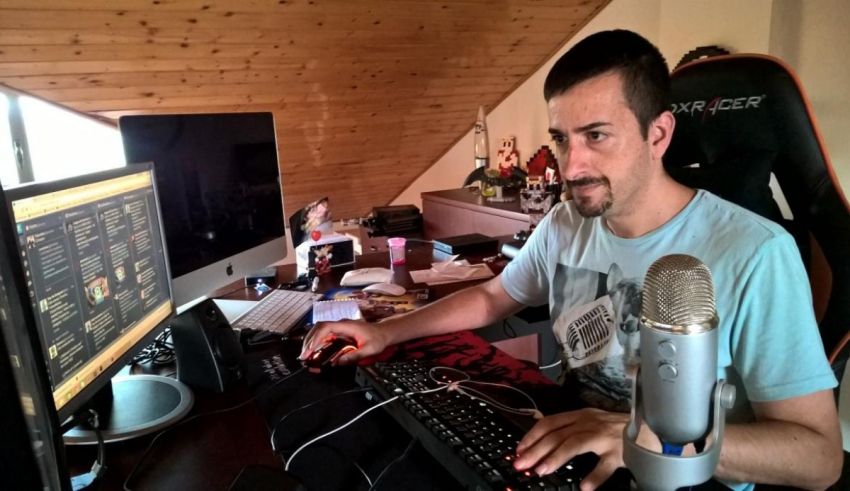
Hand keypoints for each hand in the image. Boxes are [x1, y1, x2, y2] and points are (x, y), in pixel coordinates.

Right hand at [299, 319, 388, 364]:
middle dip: (309, 341)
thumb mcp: (369, 349)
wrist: (384, 333)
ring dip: (311, 342)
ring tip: (306, 355)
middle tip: (304, 356)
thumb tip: (338, 362)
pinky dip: (317, 343)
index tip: (310, 350)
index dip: (316, 338)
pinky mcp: (339, 333)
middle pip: (318, 328)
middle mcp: (341, 325)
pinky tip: (313, 352)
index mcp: (347, 325)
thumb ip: (354, 356)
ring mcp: (339, 328)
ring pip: (319, 331)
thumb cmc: (378, 339)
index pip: (326, 327)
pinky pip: (324, 336)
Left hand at [514, 408, 628, 490]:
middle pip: (557, 435)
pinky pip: (606, 465)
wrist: (652, 427)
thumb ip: (570, 427)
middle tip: (521, 464)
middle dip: (536, 449)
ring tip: (542, 471)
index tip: (518, 450)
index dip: (532, 436)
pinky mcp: (620, 451)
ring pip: (575, 444)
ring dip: (556, 457)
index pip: (550, 423)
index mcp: (581, 416)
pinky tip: (584, 487)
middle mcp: (590, 423)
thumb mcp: (591, 421)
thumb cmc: (618, 428)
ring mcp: (605, 437)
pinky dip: (595, 476)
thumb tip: (543, 437)